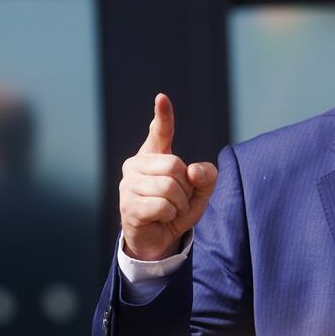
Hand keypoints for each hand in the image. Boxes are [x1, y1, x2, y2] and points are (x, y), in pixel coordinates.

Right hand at [119, 93, 216, 260]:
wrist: (160, 238)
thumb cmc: (178, 208)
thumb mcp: (201, 191)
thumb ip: (207, 176)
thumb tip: (192, 170)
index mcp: (155, 155)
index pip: (159, 131)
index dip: (163, 115)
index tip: (162, 97)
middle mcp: (136, 164)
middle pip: (174, 165)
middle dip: (186, 187)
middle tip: (179, 199)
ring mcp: (128, 184)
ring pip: (168, 187)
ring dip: (179, 204)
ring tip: (171, 209)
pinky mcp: (127, 206)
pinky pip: (162, 206)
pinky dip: (170, 215)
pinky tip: (162, 218)